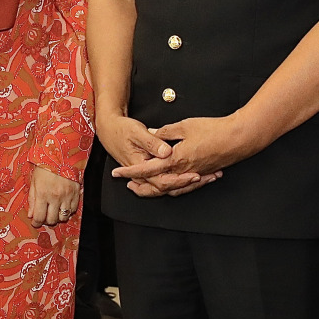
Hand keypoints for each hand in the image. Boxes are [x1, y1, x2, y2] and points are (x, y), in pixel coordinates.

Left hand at [27, 164, 80, 227]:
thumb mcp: (34, 181)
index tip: (35, 222)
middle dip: (46, 221)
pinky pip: (73, 210)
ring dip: (58, 217)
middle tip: (44, 217)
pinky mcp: (76, 194)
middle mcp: (56, 197)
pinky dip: (68, 211)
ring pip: (64, 217)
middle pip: (52, 220)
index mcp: (43, 194)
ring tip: (54, 212)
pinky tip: (63, 206)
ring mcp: (67, 197)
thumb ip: (32, 199)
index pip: (39, 216)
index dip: (36, 222)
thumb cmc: (45, 167)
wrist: (61, 156)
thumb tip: (31, 214)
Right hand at [95, 112, 212, 198]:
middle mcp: (145, 174)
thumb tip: (166, 151)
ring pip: (170, 187)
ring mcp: (148, 173)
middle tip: (206, 178)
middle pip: (168, 188)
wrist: (109, 129)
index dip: (180, 180)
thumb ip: (152, 142)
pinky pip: (169, 181)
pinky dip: (185, 180)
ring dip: (190, 185)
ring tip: (209, 177)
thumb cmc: (122, 129)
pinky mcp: (153, 169)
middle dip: (189, 185)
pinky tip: (199, 174)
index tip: (195, 175)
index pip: (162, 181)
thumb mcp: (137, 132)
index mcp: (140, 165)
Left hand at [112, 115, 246, 197]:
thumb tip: (151, 134)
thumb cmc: (213, 130)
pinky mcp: (205, 173)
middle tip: (129, 185)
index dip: (130, 172)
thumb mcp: (184, 126)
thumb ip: (165, 132)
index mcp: (176, 160)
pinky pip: (186, 185)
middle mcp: (185, 171)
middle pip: (158, 185)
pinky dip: (176, 186)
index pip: (147, 169)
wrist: (240, 138)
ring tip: (146, 186)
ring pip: (173, 188)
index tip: (117, 173)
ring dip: (158, 188)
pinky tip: (172, 182)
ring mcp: (196, 174)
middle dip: (142, 186)